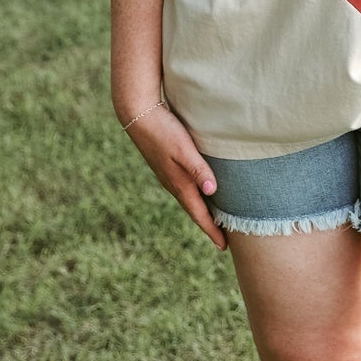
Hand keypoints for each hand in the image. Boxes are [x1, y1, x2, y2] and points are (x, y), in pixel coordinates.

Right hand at [121, 103, 227, 249]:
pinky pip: (183, 187)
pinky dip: (194, 195)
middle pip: (194, 209)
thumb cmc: (163, 130)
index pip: (199, 213)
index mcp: (179, 183)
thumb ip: (198, 169)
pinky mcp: (165, 165)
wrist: (137, 114)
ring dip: (201, 210)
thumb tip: (212, 191)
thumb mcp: (183, 149)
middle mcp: (172, 183)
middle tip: (223, 238)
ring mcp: (167, 174)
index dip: (212, 230)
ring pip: (188, 199)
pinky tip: (199, 191)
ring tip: (213, 219)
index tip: (224, 246)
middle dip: (208, 224)